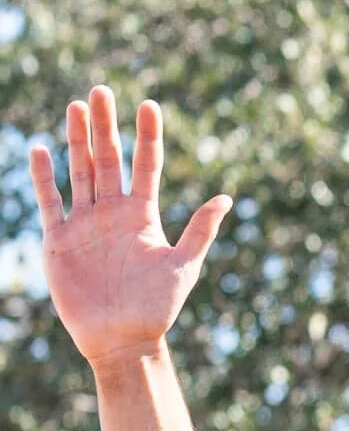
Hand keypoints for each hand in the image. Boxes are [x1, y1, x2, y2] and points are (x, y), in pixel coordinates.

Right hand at [28, 86, 232, 367]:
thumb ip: (200, 230)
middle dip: (105, 126)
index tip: (150, 104)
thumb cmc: (157, 308)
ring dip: (77, 140)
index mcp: (143, 216)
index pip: (146, 166)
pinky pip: (50, 201)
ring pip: (79, 171)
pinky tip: (41, 150)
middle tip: (102, 91)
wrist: (122, 339)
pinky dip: (44, 177)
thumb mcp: (184, 266)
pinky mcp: (60, 239)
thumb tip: (225, 198)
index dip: (147, 136)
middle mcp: (113, 213)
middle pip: (107, 159)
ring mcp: (85, 223)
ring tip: (77, 107)